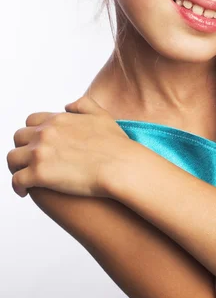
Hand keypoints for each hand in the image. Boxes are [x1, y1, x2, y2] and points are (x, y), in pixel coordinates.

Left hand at [7, 95, 131, 198]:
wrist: (120, 166)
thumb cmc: (116, 145)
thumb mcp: (102, 116)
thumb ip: (84, 105)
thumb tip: (67, 106)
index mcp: (58, 119)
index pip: (31, 121)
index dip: (33, 133)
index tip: (38, 143)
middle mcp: (45, 133)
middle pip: (19, 137)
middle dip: (23, 148)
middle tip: (31, 161)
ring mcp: (40, 153)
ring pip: (12, 158)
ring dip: (17, 167)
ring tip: (26, 177)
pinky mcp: (39, 175)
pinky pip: (17, 180)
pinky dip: (17, 186)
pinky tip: (25, 191)